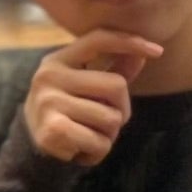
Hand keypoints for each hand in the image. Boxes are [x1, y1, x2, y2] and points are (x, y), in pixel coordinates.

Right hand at [21, 31, 157, 166]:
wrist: (33, 150)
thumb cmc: (68, 114)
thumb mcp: (87, 88)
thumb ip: (113, 71)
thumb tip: (143, 55)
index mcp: (58, 60)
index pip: (98, 39)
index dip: (129, 41)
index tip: (157, 51)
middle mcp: (49, 77)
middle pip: (117, 86)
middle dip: (122, 109)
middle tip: (104, 123)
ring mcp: (49, 103)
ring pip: (111, 118)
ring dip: (109, 135)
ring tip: (88, 135)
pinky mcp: (53, 130)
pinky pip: (99, 142)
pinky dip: (98, 152)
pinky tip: (80, 149)